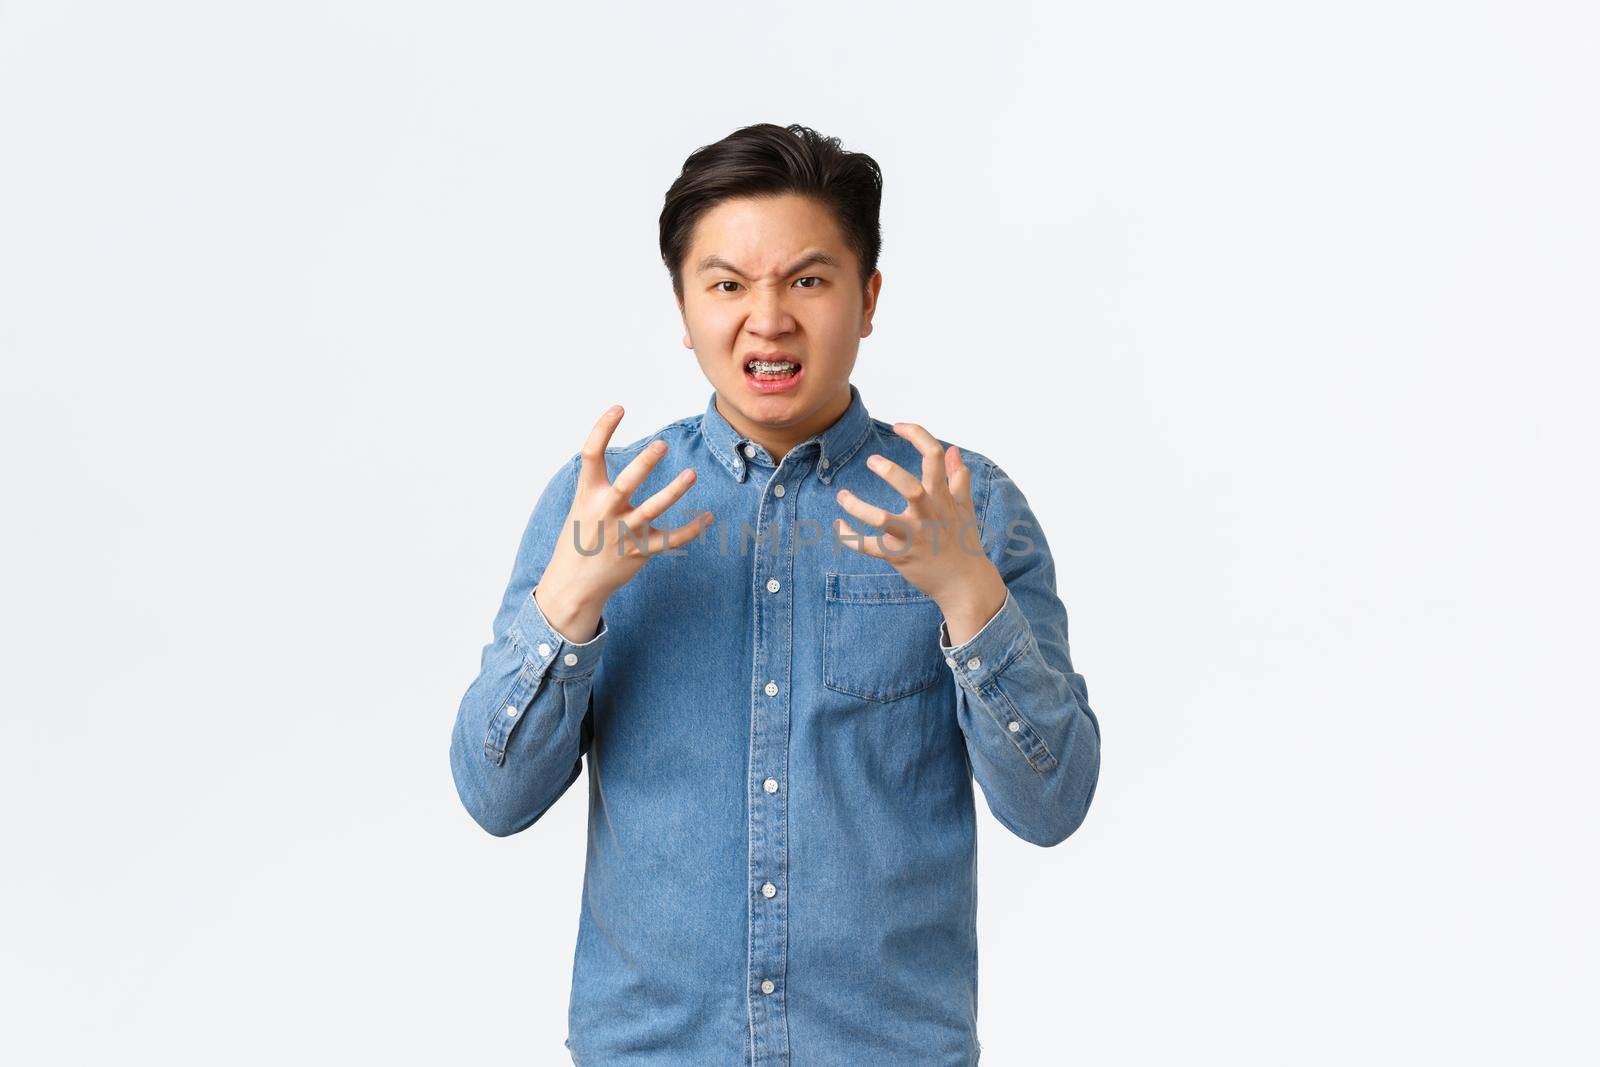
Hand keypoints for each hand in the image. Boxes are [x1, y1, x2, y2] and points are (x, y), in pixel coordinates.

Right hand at [535, 405, 715, 640]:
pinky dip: (692, 529)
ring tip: (691, 473)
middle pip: (626, 483)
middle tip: (662, 444)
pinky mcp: (640, 551)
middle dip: (644, 463)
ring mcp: (623, 533)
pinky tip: (708, 517)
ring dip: (674, 491)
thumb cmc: (580, 537)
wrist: (574, 583)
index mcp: (588, 495)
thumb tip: (618, 456)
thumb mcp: (581, 506)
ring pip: (653, 510)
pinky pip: (670, 539)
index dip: (603, 428)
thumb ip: (599, 484)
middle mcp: (605, 512)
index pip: (591, 454)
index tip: (619, 408)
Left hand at [832, 421, 1007, 644]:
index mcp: (942, 498)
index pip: (934, 457)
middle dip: (890, 473)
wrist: (964, 584)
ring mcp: (913, 537)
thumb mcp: (965, 507)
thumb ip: (958, 478)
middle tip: (871, 461)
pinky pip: (869, 547)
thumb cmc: (964, 542)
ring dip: (858, 508)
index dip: (918, 435)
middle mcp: (928, 515)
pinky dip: (850, 537)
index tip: (900, 427)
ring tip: (842, 496)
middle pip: (910, 489)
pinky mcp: (900, 556)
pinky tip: (839, 526)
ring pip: (882, 520)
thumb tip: (952, 450)